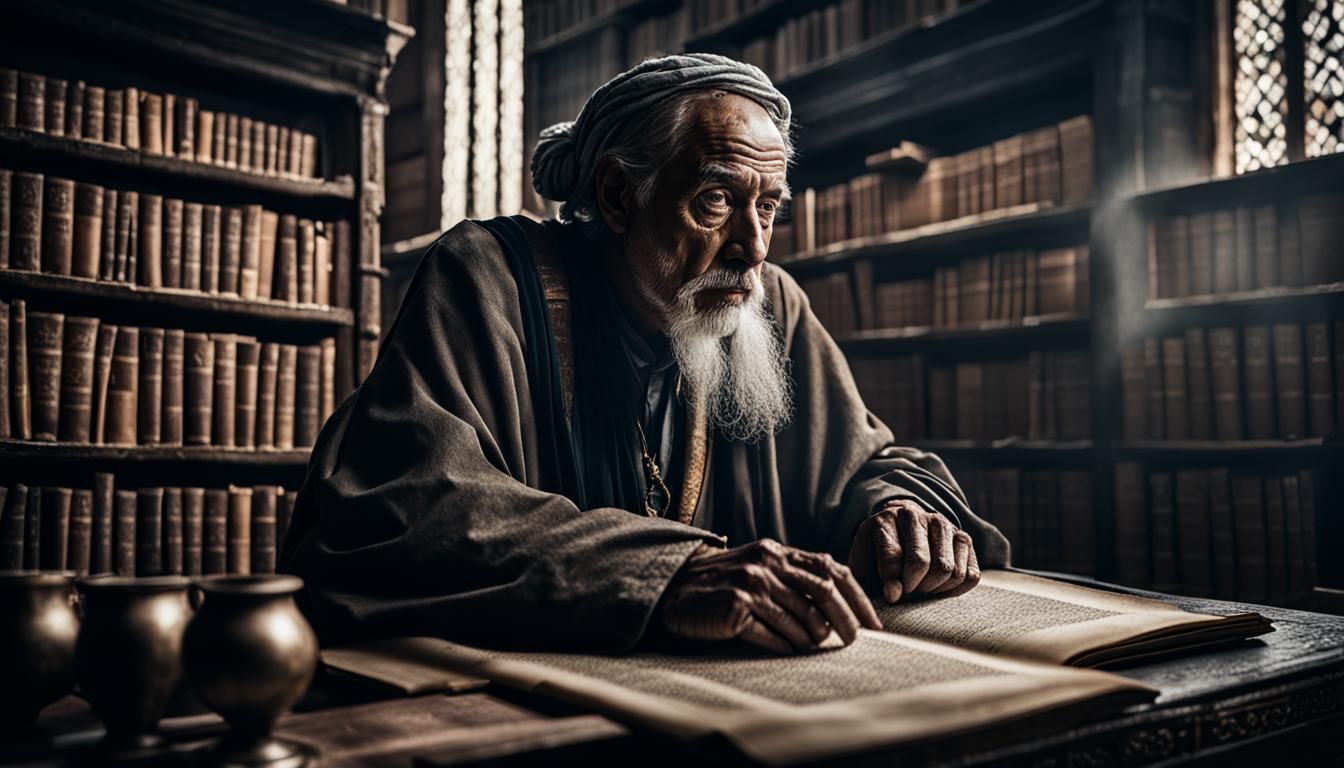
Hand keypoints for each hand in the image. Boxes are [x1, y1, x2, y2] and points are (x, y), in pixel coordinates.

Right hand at [657, 539, 880, 654]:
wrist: (673, 589)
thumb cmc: (721, 584)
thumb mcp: (758, 569)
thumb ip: (792, 578)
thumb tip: (836, 610)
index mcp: (777, 552)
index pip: (831, 570)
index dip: (857, 597)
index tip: (873, 622)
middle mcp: (767, 564)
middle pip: (824, 593)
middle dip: (846, 621)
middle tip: (853, 642)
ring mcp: (750, 585)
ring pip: (801, 619)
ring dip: (813, 640)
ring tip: (813, 648)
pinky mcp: (735, 608)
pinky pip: (774, 636)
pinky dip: (787, 648)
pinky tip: (789, 652)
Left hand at [847, 500, 980, 603]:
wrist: (896, 539)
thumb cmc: (876, 559)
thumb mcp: (864, 566)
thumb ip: (873, 579)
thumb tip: (895, 596)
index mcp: (886, 520)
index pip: (893, 555)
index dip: (893, 581)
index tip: (892, 597)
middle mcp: (917, 516)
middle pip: (925, 563)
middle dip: (916, 587)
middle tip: (908, 593)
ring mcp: (944, 524)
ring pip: (950, 570)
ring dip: (935, 589)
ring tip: (921, 588)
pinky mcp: (963, 539)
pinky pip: (970, 575)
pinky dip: (955, 589)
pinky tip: (939, 587)